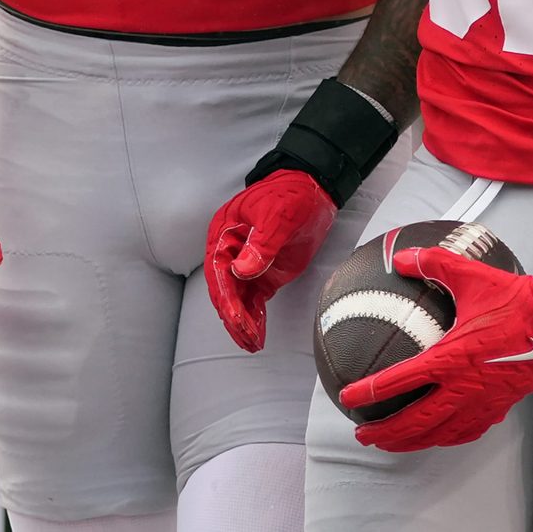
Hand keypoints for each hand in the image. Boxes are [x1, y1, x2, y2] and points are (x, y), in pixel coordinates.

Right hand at [205, 168, 338, 351]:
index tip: (236, 318)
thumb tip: (242, 270)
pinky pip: (253, 301)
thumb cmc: (291, 194)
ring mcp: (247, 264)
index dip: (226, 297)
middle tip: (246, 337)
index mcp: (224, 233)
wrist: (314, 189)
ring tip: (252, 344)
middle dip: (234, 317)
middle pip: (225, 290)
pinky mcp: (263, 274)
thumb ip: (262, 242)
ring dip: (243, 323)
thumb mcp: (278, 214)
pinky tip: (257, 336)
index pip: (218, 271)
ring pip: (238, 300)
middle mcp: (230, 251)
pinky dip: (255, 318)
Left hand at [339, 246, 532, 451]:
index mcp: (451, 357)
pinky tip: (434, 437)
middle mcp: (463, 387)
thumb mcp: (470, 275)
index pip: (401, 380)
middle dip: (384, 432)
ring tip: (389, 443)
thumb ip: (433, 263)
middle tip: (361, 434)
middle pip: (415, 422)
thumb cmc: (513, 299)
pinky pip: (463, 433)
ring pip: (437, 434)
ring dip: (409, 441)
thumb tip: (401, 256)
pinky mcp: (497, 408)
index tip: (347, 398)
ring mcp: (481, 402)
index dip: (370, 392)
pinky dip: (442, 439)